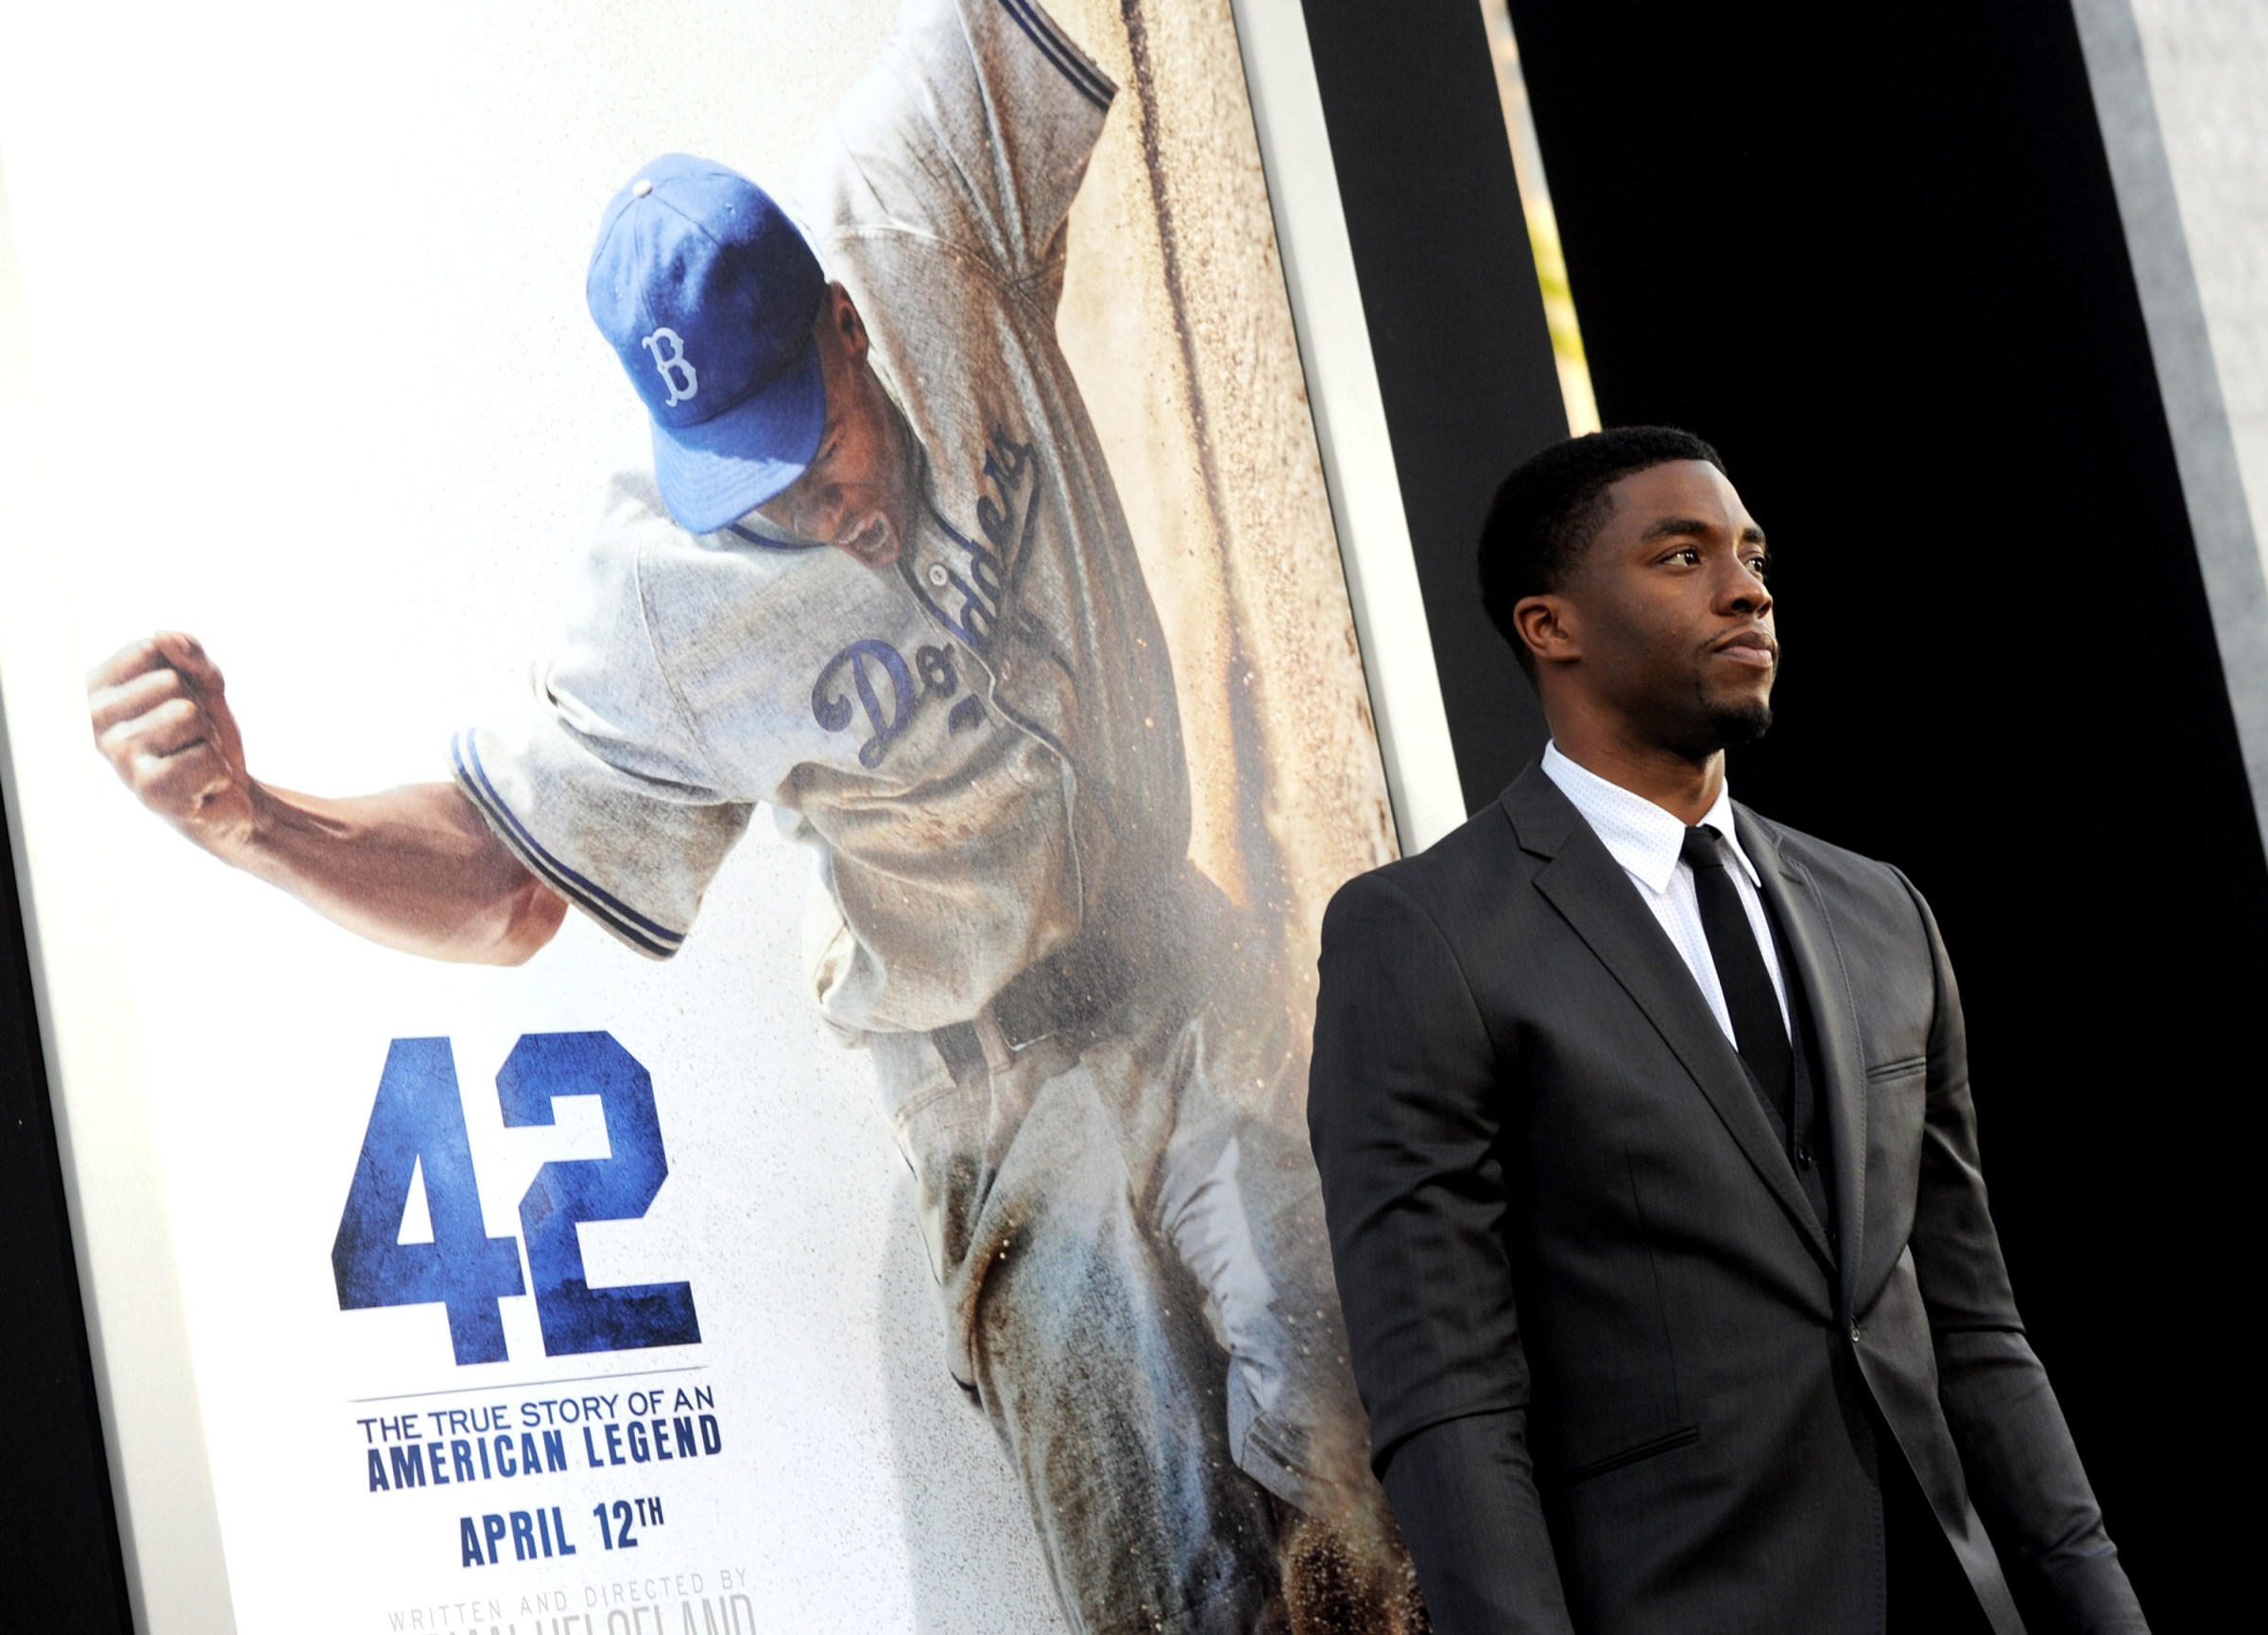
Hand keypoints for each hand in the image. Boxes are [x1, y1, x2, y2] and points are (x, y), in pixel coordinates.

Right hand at [88, 632, 258, 856]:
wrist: (230, 793)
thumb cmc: (204, 732)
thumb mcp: (204, 681)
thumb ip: (189, 652)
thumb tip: (162, 636)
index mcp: (97, 693)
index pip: (148, 649)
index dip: (183, 672)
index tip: (177, 700)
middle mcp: (96, 726)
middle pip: (169, 682)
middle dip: (198, 707)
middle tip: (191, 735)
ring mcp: (120, 760)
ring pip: (186, 715)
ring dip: (208, 738)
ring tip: (196, 757)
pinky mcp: (149, 792)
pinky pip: (205, 756)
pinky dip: (218, 769)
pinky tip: (203, 785)